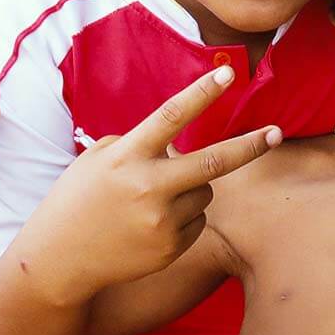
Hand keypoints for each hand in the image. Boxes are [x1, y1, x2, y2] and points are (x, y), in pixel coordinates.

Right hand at [19, 65, 281, 302]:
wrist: (57, 261)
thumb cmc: (77, 200)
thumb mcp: (97, 161)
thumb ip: (139, 144)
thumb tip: (179, 143)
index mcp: (127, 156)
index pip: (171, 116)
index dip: (202, 92)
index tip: (229, 73)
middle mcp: (147, 187)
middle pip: (214, 161)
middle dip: (251, 146)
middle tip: (277, 133)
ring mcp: (161, 221)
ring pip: (205, 192)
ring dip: (192, 189)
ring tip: (150, 202)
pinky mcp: (170, 248)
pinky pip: (197, 221)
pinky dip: (183, 218)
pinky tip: (148, 227)